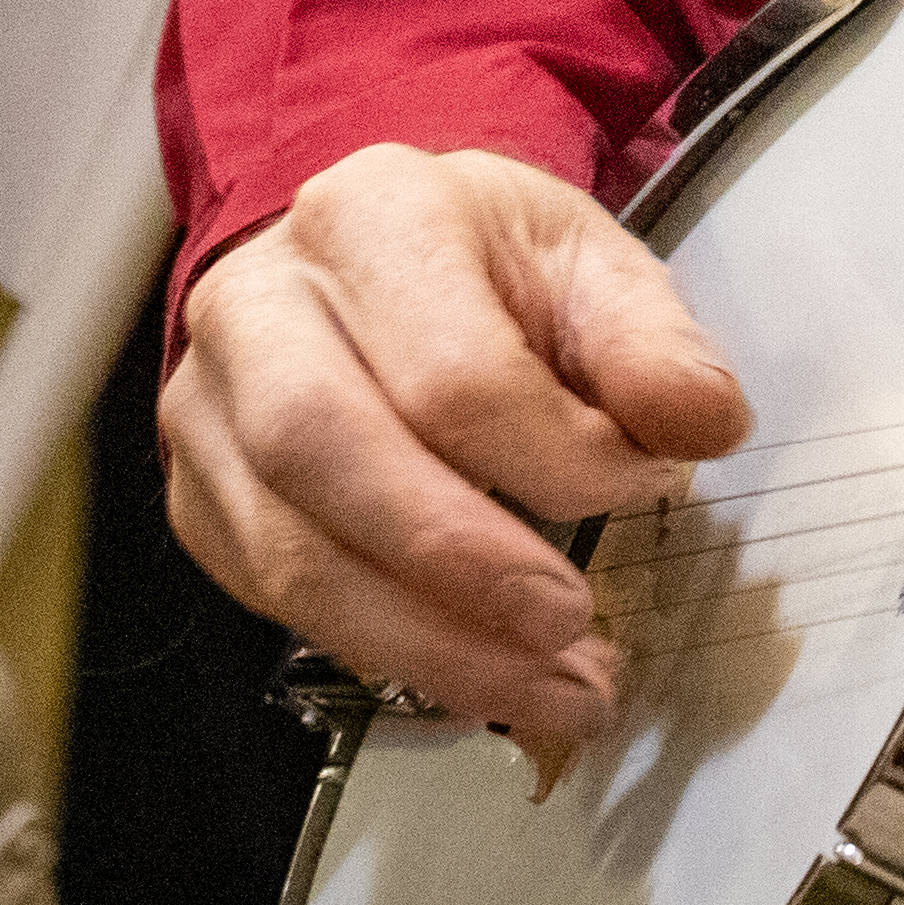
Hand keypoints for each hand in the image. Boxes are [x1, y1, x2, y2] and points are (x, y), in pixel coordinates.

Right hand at [159, 141, 754, 774]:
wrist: (377, 258)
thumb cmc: (483, 263)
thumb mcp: (588, 263)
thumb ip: (651, 342)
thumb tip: (703, 420)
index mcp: (370, 217)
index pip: (450, 367)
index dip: (557, 454)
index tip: (647, 485)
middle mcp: (260, 305)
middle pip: (325, 450)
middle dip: (459, 561)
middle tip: (567, 624)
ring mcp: (209, 407)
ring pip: (289, 550)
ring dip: (428, 643)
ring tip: (546, 688)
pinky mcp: (200, 498)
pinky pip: (271, 597)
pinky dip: (380, 651)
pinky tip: (475, 673)